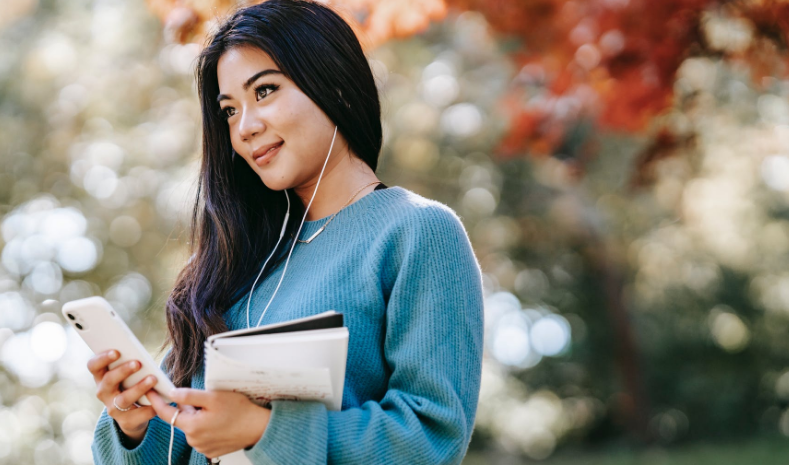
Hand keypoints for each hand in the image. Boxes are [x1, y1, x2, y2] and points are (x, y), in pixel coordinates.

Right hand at [87, 350, 157, 443]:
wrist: (133, 414)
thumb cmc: (131, 384)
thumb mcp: (127, 373)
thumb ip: (129, 363)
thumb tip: (141, 355)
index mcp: (101, 377)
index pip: (93, 366)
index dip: (102, 358)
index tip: (116, 351)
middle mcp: (103, 393)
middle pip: (108, 381)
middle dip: (123, 371)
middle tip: (138, 363)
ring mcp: (113, 408)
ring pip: (123, 398)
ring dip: (139, 388)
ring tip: (153, 379)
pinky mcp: (126, 421)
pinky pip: (138, 415)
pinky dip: (149, 407)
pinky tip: (158, 400)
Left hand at [147, 388, 270, 457]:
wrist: (259, 428)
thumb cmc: (240, 411)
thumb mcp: (213, 397)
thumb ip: (189, 395)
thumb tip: (171, 393)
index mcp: (192, 426)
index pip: (165, 413)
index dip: (156, 401)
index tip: (151, 392)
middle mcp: (194, 440)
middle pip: (181, 419)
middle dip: (187, 407)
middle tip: (204, 397)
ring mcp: (202, 447)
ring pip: (192, 427)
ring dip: (198, 417)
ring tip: (217, 410)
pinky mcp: (211, 451)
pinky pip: (202, 435)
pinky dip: (205, 426)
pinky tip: (220, 420)